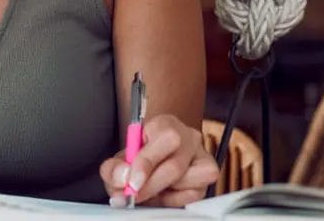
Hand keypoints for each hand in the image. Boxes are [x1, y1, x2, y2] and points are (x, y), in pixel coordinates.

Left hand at [99, 114, 218, 207]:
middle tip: (134, 194)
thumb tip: (122, 179)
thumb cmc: (141, 153)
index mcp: (166, 124)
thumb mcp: (122, 157)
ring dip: (165, 191)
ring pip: (190, 181)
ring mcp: (203, 157)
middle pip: (176, 166)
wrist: (156, 152)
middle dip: (151, 185)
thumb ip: (114, 168)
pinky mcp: (209, 176)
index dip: (147, 163)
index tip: (131, 181)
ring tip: (150, 189)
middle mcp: (189, 138)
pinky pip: (194, 195)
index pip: (165, 139)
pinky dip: (175, 198)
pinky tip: (164, 192)